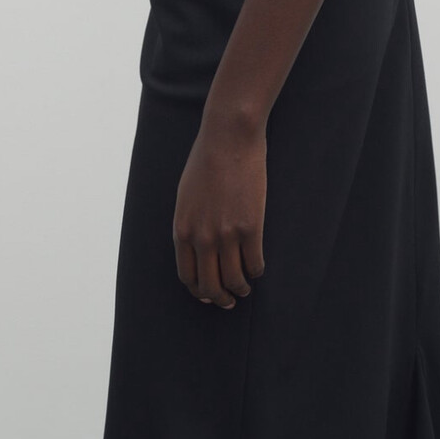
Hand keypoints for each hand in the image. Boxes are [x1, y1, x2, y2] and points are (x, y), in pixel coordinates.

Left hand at [173, 115, 266, 308]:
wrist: (228, 138)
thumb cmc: (206, 160)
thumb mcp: (186, 195)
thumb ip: (189, 222)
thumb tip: (197, 246)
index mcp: (182, 230)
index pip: (187, 276)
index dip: (199, 290)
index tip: (209, 294)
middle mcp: (201, 238)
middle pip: (209, 286)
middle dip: (220, 298)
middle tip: (229, 301)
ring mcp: (226, 234)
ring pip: (234, 280)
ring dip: (241, 289)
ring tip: (246, 287)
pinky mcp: (250, 227)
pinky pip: (254, 263)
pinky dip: (257, 271)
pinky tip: (258, 268)